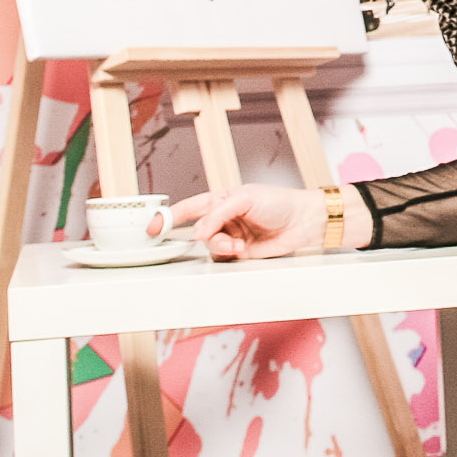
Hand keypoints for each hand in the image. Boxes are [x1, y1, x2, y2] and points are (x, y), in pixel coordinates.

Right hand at [175, 183, 359, 258]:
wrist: (304, 221)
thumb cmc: (279, 202)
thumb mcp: (246, 199)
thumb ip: (218, 213)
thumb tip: (198, 231)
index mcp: (222, 199)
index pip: (190, 207)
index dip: (169, 216)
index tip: (153, 226)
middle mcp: (224, 218)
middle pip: (198, 230)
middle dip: (201, 236)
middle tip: (210, 239)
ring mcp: (231, 236)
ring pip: (211, 246)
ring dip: (220, 246)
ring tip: (236, 244)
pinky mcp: (241, 253)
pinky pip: (223, 258)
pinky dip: (228, 255)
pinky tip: (241, 249)